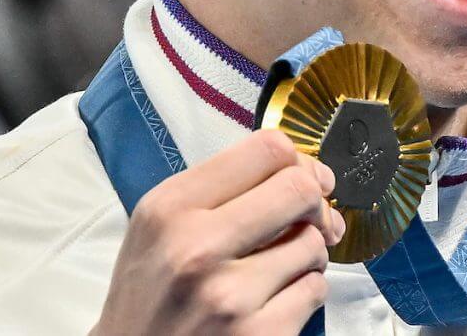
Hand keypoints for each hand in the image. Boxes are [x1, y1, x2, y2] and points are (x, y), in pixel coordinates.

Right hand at [91, 130, 344, 335]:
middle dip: (316, 202)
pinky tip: (278, 298)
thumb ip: (220, 190)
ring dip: (310, 252)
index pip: (266, 150)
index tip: (309, 176)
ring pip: (314, 243)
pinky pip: (314, 290)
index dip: (299, 160)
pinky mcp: (259, 335)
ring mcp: (229, 295)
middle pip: (299, 189)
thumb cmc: (150, 298)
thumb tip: (303, 172)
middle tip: (313, 217)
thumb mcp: (159, 229)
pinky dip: (305, 291)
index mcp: (170, 208)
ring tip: (285, 265)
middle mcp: (197, 247)